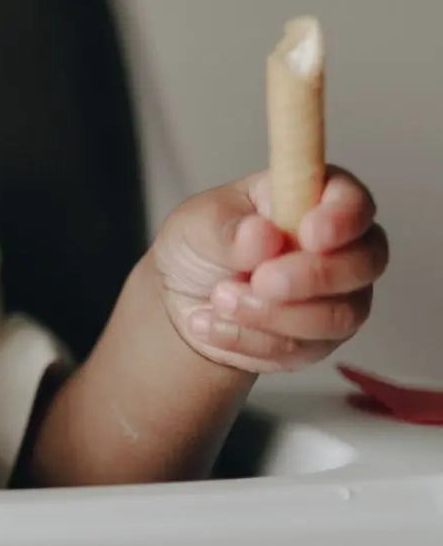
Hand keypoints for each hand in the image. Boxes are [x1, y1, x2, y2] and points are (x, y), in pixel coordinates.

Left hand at [151, 166, 388, 373]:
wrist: (182, 300)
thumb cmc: (200, 245)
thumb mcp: (196, 223)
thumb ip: (227, 229)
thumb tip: (263, 235)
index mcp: (306, 196)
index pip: (351, 198)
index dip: (342, 216)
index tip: (310, 234)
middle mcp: (336, 245)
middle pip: (364, 261)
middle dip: (312, 276)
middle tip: (260, 280)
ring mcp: (337, 295)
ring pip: (340, 315)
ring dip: (275, 314)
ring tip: (220, 300)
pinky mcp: (322, 339)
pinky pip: (304, 349)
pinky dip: (254, 339)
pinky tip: (215, 325)